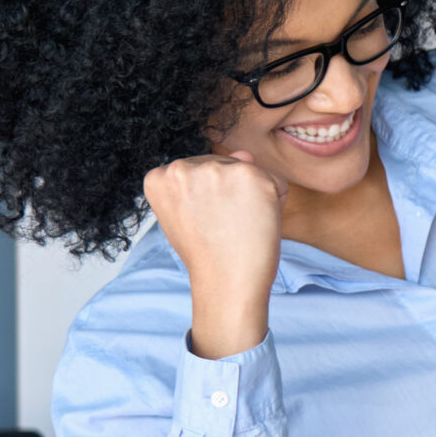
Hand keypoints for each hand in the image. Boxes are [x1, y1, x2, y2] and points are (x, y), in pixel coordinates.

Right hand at [143, 151, 286, 357]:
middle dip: (232, 194)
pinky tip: (258, 222)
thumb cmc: (209, 253)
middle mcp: (183, 167)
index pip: (198, 171)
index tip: (202, 221)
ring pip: (250, 172)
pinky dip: (276, 202)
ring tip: (239, 225)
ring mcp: (218, 169)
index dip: (208, 198)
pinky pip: (276, 181)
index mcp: (159, 176)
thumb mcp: (193, 212)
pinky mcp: (252, 176)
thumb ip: (211, 179)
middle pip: (224, 166)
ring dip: (254, 197)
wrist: (226, 283)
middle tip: (223, 227)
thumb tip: (244, 154)